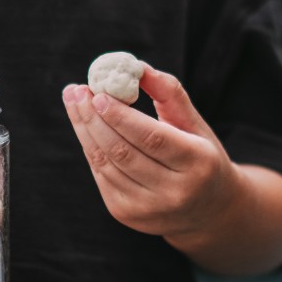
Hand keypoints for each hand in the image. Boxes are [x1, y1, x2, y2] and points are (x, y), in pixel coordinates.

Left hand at [62, 66, 240, 250]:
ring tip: (74, 102)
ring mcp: (148, 209)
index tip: (98, 93)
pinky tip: (85, 126)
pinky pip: (100, 175)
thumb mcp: (195, 124)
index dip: (121, 116)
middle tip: (77, 90)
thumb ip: (168, 92)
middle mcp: (173, 192)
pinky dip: (90, 147)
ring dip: (85, 130)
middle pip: (122, 151)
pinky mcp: (126, 214)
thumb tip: (136, 67)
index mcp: (197, 164)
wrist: (207, 210)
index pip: (152, 138)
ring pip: (105, 164)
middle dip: (93, 118)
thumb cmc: (200, 156)